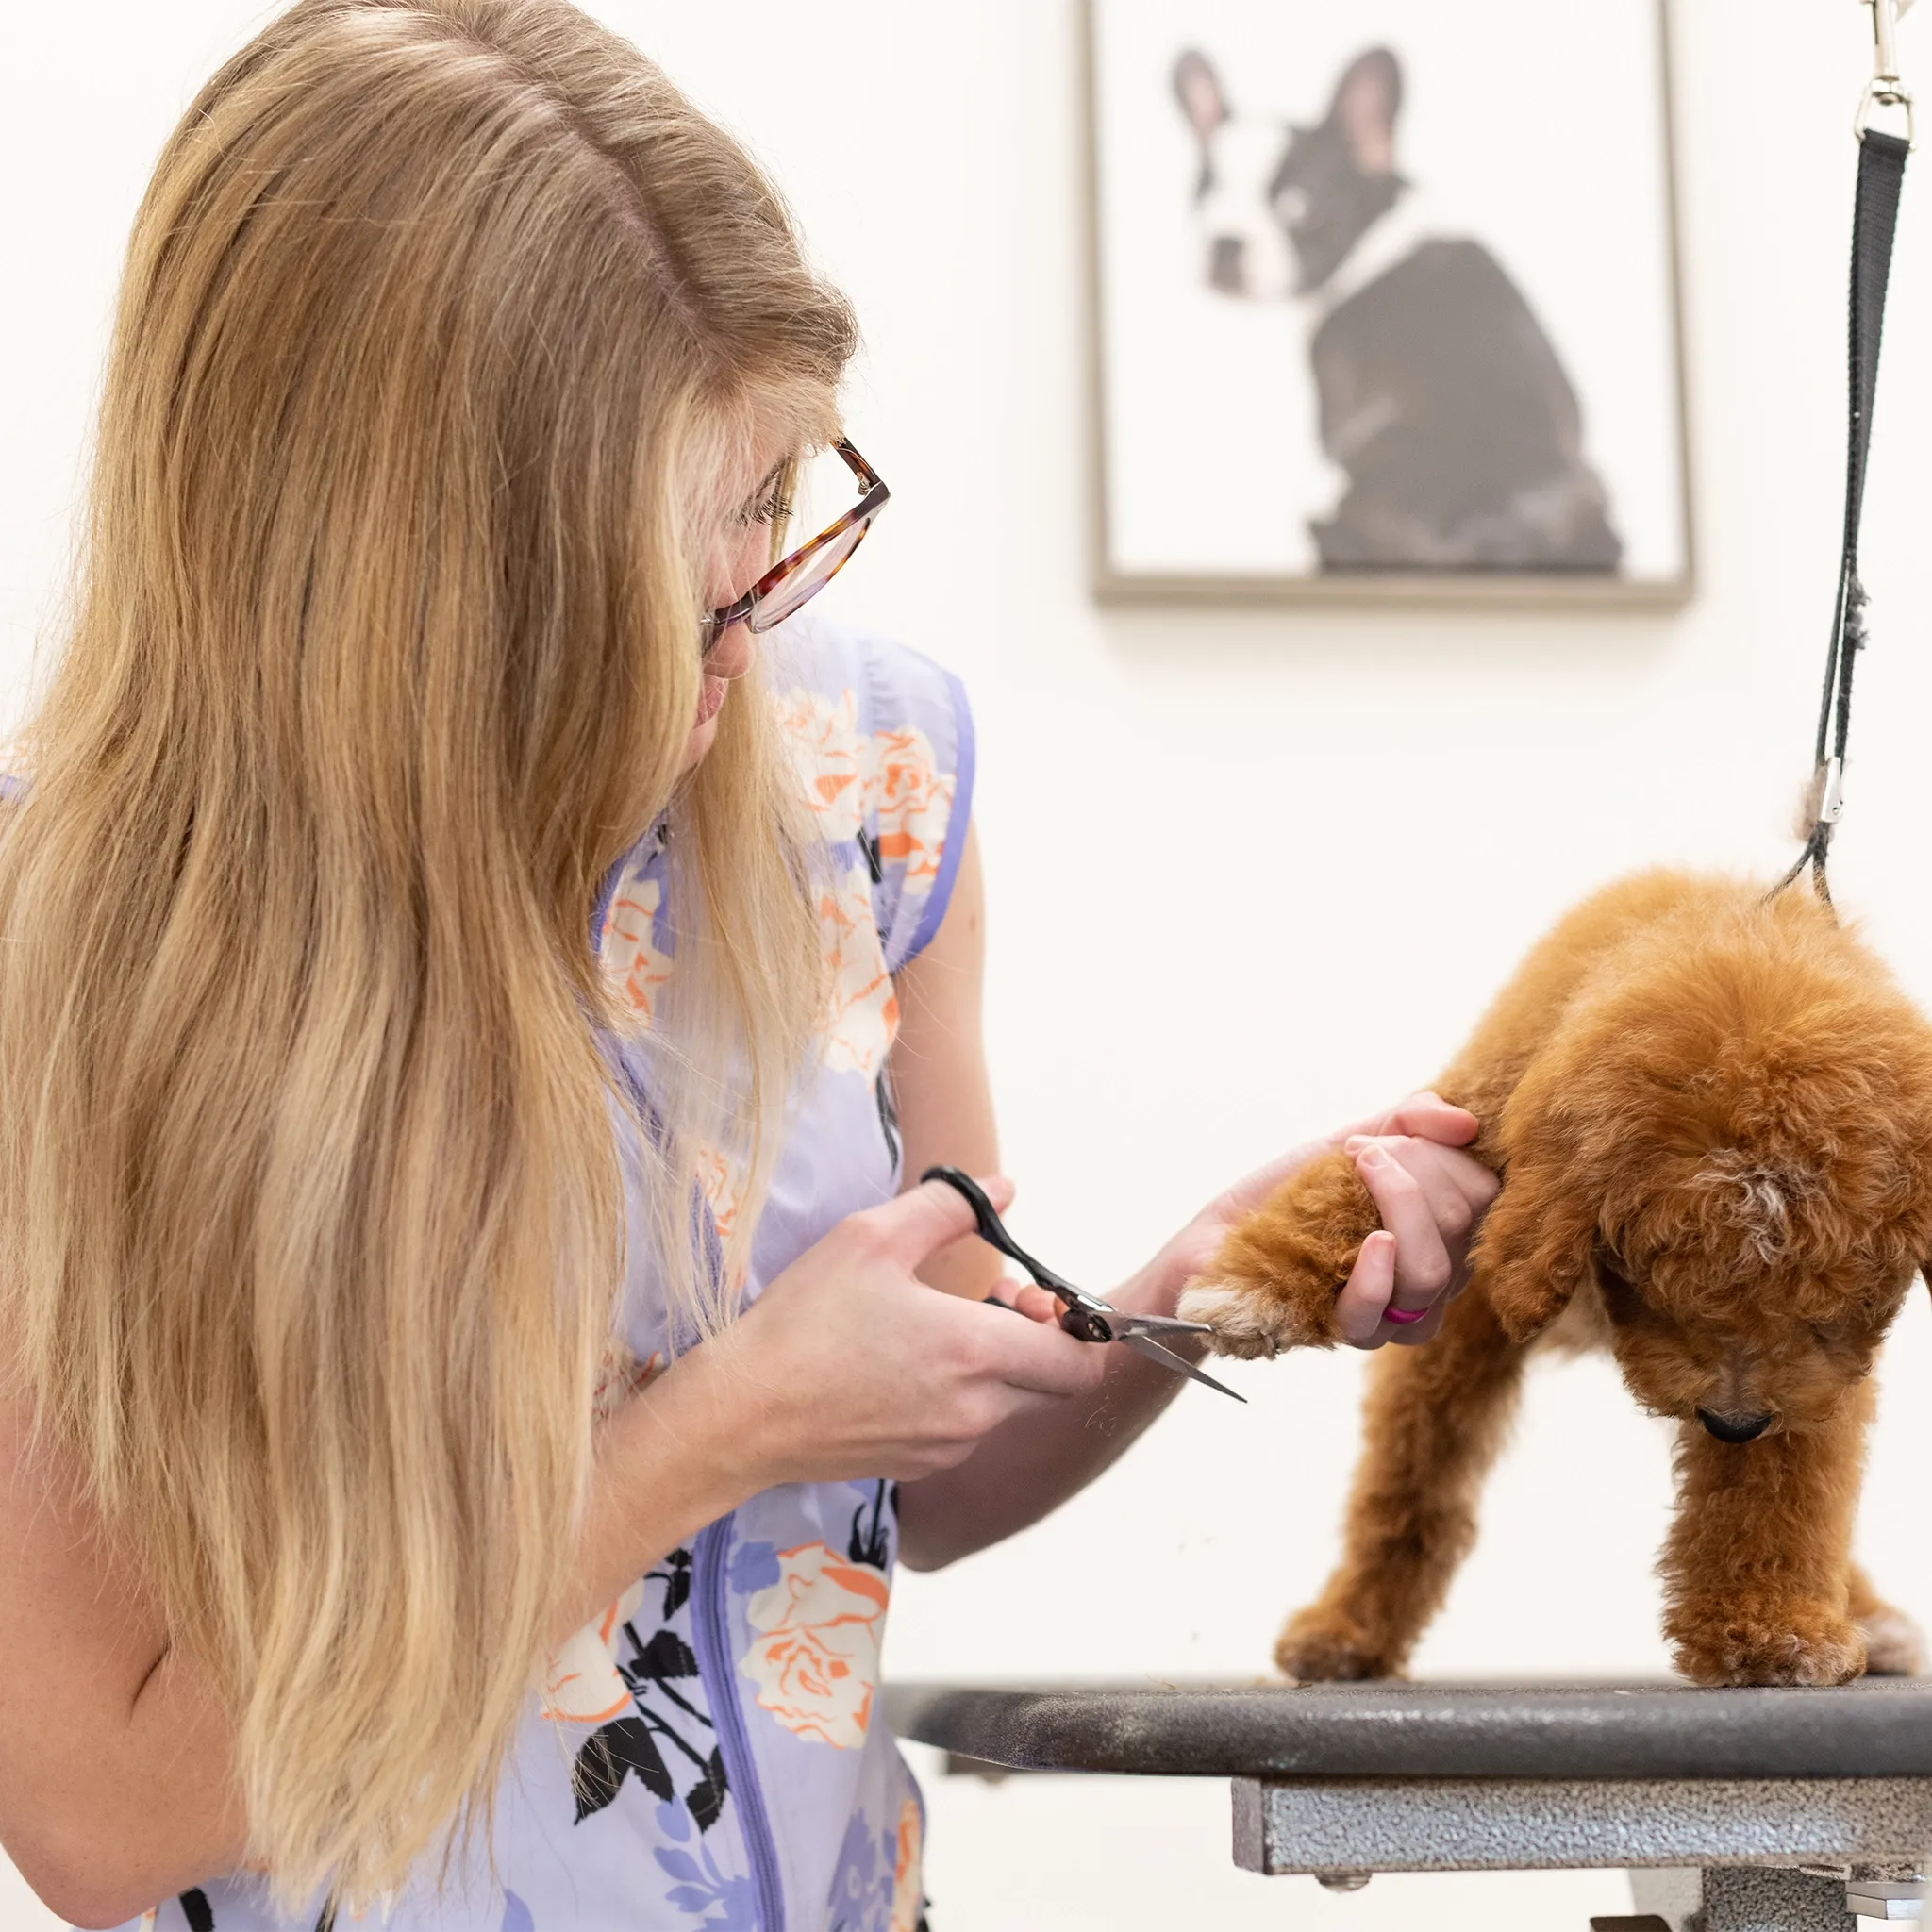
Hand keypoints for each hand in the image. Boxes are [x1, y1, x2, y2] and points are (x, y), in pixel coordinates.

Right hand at [675, 1177, 1106, 1488]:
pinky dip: (955, 1397)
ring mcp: (947, 1447)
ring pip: (1005, 1405)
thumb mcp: (871, 1237)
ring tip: (931, 1328)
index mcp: (975, 1352)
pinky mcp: (918, 1467)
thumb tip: (1006, 1190)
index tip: (1031, 1294)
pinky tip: (901, 1366)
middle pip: (1049, 1384)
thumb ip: (949, 1208)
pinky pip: (963, 1430)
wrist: (741, 1414)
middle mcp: (975, 1410)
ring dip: (991, 1367)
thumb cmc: (804, 1322)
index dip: (1076, 1326)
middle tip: (987, 1301)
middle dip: (1033, 1340)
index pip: (1079, 1362)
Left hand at [1166, 1092, 1496, 1350]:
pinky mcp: (1342, 1332)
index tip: (1381, 1139)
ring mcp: (1391, 1313)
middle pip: (1463, 1222)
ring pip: (1433, 1270)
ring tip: (1353, 1172)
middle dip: (1414, 1168)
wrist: (1214, 1240)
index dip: (1444, 1157)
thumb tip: (1466, 1123)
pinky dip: (1378, 1272)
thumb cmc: (1286, 1195)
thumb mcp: (1347, 1143)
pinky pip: (1381, 1315)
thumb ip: (1407, 1122)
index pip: (1485, 1195)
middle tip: (1360, 1153)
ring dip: (1398, 1204)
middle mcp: (1430, 1279)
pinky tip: (1370, 1241)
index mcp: (1441, 1233)